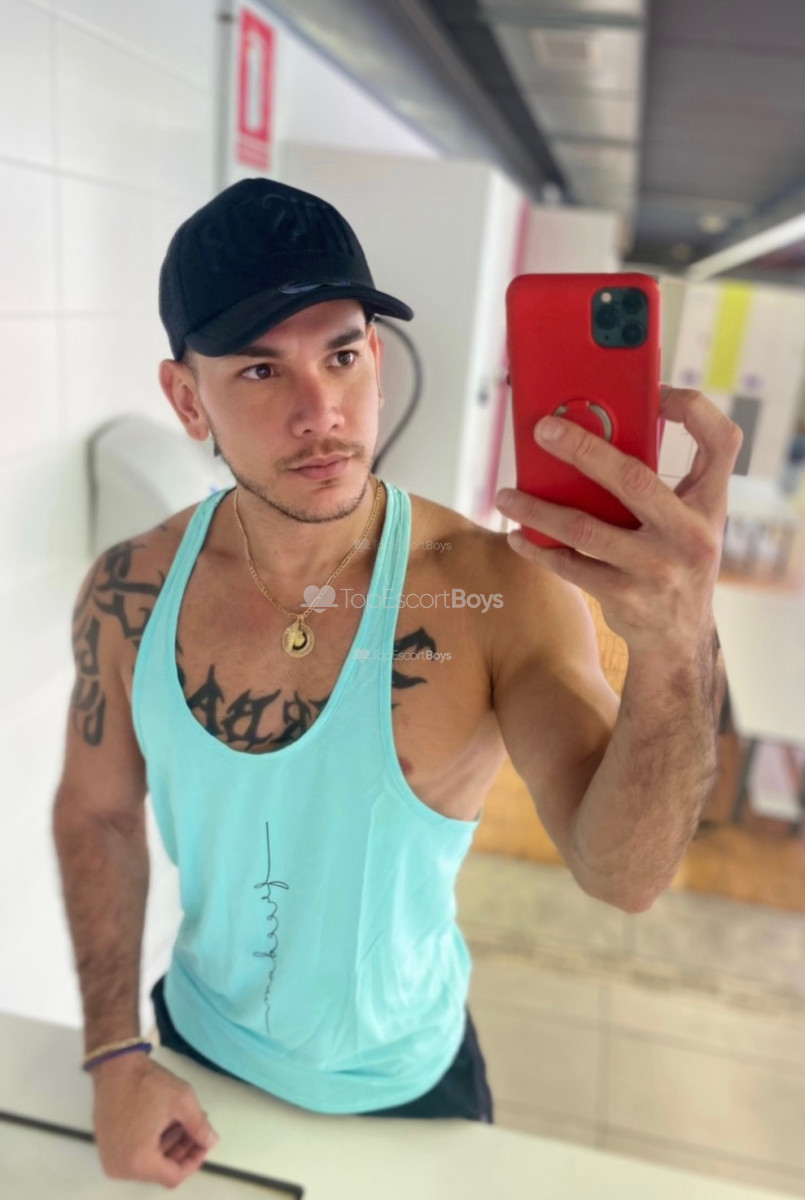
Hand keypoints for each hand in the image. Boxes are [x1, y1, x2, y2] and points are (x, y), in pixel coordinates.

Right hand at [92, 1052, 219, 1187]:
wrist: (115, 1065)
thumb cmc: (147, 1083)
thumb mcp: (182, 1101)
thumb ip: (200, 1126)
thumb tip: (211, 1141)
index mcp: (139, 1162)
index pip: (174, 1176)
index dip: (193, 1161)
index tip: (204, 1143)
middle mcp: (121, 1167)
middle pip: (161, 1169)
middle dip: (182, 1149)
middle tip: (198, 1128)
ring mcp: (111, 1158)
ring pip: (149, 1161)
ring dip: (169, 1144)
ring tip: (185, 1121)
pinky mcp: (107, 1146)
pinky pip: (135, 1153)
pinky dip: (153, 1142)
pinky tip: (166, 1122)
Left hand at [495, 386, 742, 654]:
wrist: (680, 638)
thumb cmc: (674, 561)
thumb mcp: (687, 521)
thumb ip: (661, 482)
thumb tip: (598, 432)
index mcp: (710, 505)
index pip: (722, 442)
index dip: (694, 409)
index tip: (657, 391)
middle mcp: (690, 535)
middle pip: (633, 479)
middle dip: (582, 449)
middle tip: (543, 430)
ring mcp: (657, 569)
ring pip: (585, 529)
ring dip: (538, 509)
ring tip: (506, 495)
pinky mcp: (625, 597)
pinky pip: (570, 566)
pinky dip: (538, 549)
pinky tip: (518, 535)